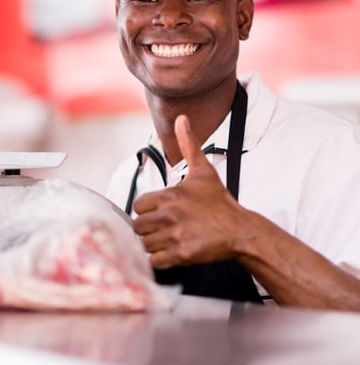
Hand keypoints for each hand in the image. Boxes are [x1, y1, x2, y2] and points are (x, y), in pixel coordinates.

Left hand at [132, 114, 249, 268]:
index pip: (138, 206)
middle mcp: (169, 215)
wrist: (241, 230)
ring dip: (153, 245)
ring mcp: (175, 236)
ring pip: (145, 244)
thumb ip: (188, 144)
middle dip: (148, 229)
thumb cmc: (219, 202)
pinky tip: (171, 252)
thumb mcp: (202, 171)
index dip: (147, 211)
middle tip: (162, 229)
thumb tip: (182, 119)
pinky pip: (155, 261)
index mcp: (169, 196)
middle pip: (138, 227)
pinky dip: (160, 260)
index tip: (159, 213)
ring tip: (168, 241)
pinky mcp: (182, 255)